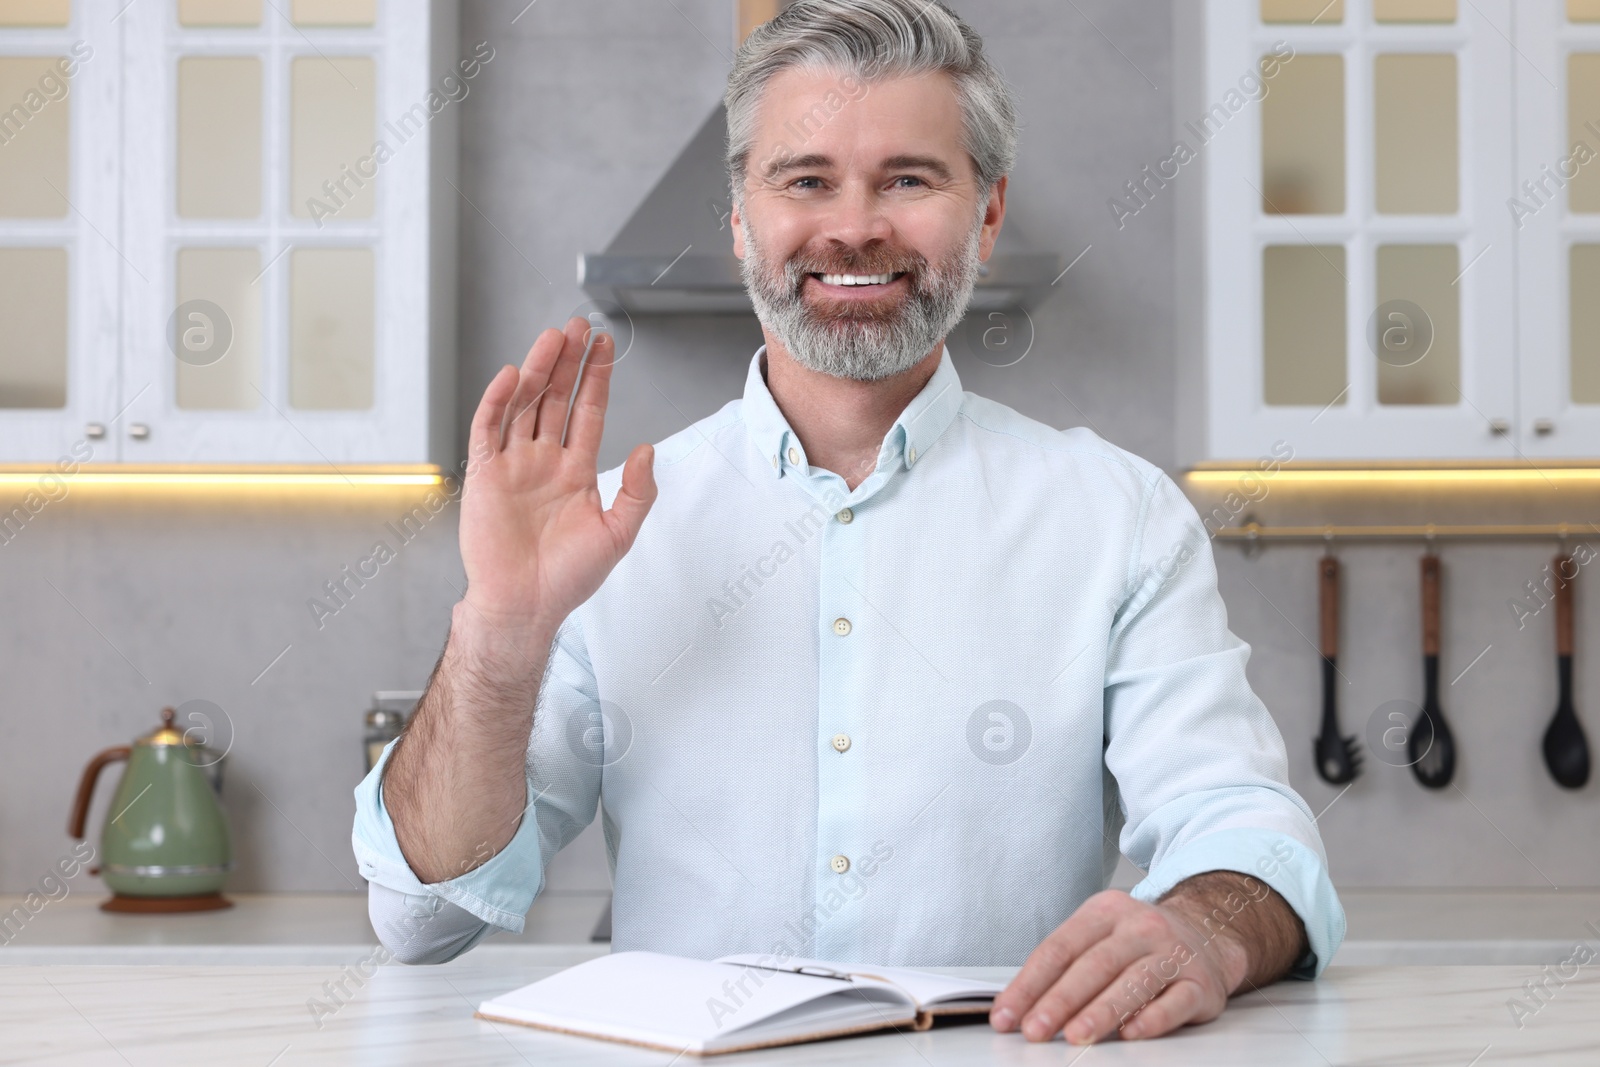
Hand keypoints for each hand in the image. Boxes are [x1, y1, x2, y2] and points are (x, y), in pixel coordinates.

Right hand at [458, 317, 656, 630]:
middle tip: (578, 326)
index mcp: (575, 471)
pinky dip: (497, 401)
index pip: (588, 412)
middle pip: (555, 398)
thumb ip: (637, 491)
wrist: (525, 606)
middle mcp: (543, 461)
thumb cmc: (569, 577)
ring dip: (536, 370)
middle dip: (567, 362)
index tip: (604, 347)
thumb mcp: (618, 533)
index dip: (596, 379)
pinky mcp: (484, 476)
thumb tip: (647, 449)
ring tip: (552, 337)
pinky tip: (511, 376)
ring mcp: (513, 465)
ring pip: (524, 405)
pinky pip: (488, 430)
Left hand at [988, 889, 1247, 1044]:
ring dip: (1101, 1012)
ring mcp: (1172, 953)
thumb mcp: (1100, 935)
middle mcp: (1139, 927)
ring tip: (1076, 1035)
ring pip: (1133, 982)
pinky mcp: (1200, 982)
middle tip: (1034, 1030)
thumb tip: (1019, 1007)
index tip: (1006, 1015)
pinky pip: (1176, 1001)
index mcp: (1104, 911)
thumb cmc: (1139, 942)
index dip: (1029, 984)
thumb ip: (1065, 966)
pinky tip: (1132, 1034)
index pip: (1059, 948)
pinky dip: (1153, 1019)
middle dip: (1059, 1001)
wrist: (1208, 934)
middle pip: (1093, 965)